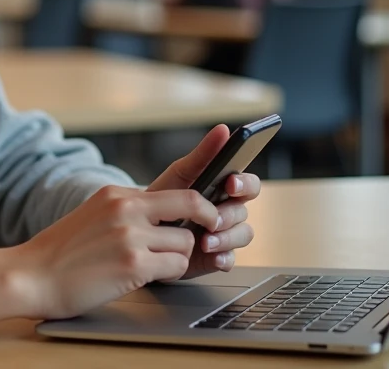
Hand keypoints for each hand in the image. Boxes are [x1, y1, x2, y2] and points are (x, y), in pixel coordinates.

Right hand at [9, 185, 218, 320]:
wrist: (30, 275)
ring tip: (155, 265)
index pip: (176, 190)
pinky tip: (148, 277)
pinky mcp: (133, 263)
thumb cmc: (60, 254)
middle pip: (192, 204)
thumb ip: (125, 212)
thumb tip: (163, 218)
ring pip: (186, 242)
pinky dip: (169, 274)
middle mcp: (125, 208)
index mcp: (116, 194)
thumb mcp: (93, 216)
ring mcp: (130, 235)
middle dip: (207, 221)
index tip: (206, 216)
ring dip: (178, 257)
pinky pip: (176, 266)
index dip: (198, 205)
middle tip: (209, 235)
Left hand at [147, 124, 261, 278]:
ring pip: (242, 234)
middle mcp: (228, 210)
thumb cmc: (164, 196)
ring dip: (226, 237)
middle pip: (244, 210)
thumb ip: (203, 154)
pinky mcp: (217, 256)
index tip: (231, 184)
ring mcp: (224, 234)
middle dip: (230, 214)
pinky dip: (223, 257)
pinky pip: (231, 259)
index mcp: (223, 188)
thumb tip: (223, 129)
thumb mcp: (180, 174)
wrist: (140, 230)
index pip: (248, 183)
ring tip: (205, 241)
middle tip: (213, 218)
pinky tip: (211, 256)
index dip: (245, 183)